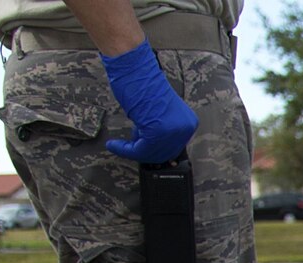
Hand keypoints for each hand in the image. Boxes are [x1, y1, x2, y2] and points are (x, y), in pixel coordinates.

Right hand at [98, 41, 198, 162]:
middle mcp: (183, 127)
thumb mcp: (159, 111)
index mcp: (187, 121)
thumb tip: (151, 142)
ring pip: (151, 153)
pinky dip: (125, 150)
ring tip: (120, 145)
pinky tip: (115, 145)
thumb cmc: (142, 82)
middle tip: (129, 147)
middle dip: (143, 150)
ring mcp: (171, 131)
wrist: (135, 68)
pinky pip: (140, 150)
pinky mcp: (156, 132)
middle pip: (163, 152)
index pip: (172, 146)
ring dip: (132, 150)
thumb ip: (160, 128)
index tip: (140, 147)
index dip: (154, 148)